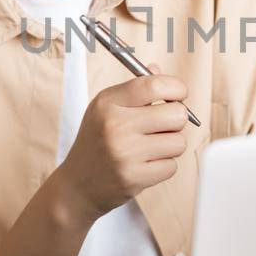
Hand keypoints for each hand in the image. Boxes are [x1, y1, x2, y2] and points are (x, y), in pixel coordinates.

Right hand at [56, 66, 189, 225]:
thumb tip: (158, 69)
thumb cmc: (96, 143)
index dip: (176, 88)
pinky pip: (172, 166)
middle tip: (163, 126)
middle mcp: (116, 125)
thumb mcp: (105, 109)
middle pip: (177, 114)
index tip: (178, 95)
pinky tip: (145, 165)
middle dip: (176, 120)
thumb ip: (134, 89)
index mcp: (108, 103)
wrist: (77, 185)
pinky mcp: (133, 177)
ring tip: (151, 148)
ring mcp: (124, 153)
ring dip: (170, 146)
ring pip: (178, 142)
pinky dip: (164, 166)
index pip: (155, 85)